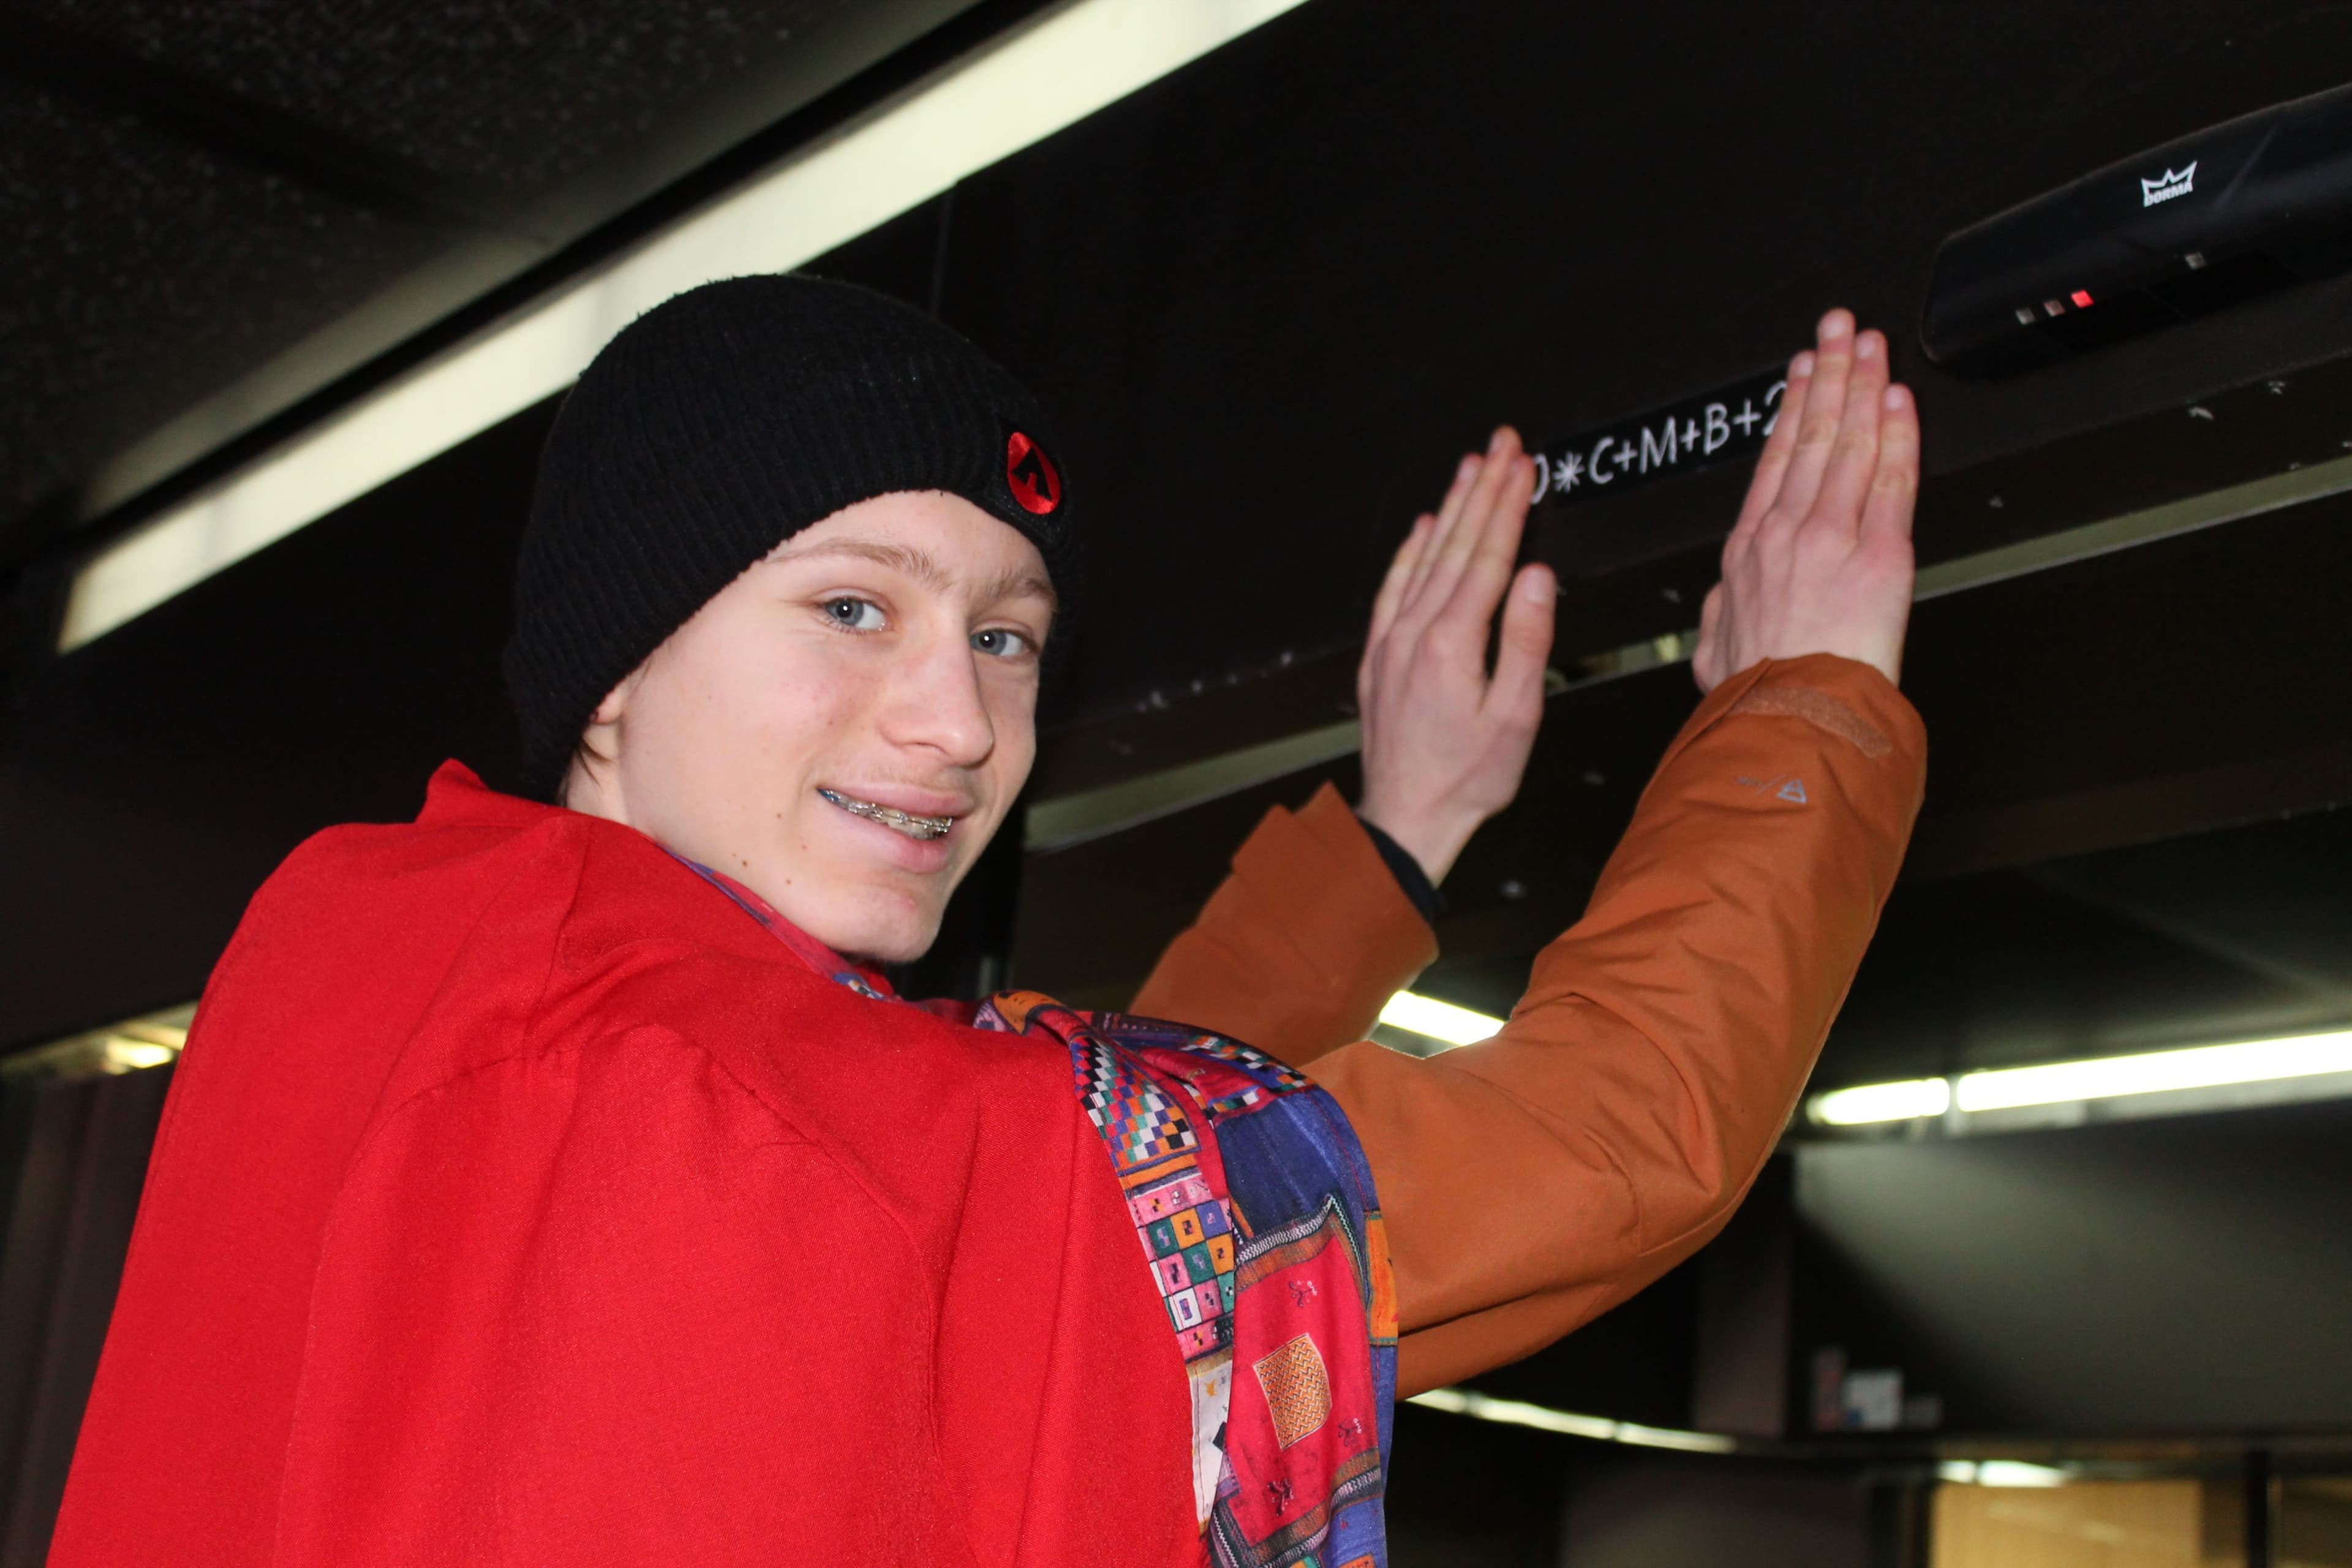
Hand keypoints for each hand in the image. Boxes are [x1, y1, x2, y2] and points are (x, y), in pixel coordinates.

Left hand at [1356, 427, 1556, 886]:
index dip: (1508, 506)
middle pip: (1453, 544)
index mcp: (1452, 645)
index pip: (1486, 557)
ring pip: (1423, 558)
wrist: (1406, 818)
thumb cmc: (1468, 778)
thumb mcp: (1516, 717)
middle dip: (1481, 489)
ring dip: (1448, 508)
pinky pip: (1393, 587)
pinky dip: (1410, 551)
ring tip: (1469, 467)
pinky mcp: (1377, 655)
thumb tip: (1535, 576)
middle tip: (1500, 443)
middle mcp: (1414, 634)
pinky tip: (1422, 527)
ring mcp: (1390, 642)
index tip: (1523, 465)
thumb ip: (1527, 640)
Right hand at [1692, 309, 1918, 691]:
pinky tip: (1898, 398)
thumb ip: (1719, 617)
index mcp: (1748, 555)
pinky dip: (1897, 434)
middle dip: (1829, 373)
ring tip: (1871, 344)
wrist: (1784, 725)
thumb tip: (1720, 605)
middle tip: (1840, 328)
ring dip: (1863, 385)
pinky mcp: (1880, 555)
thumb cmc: (1752, 700)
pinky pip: (1892, 480)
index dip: (1793, 408)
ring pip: (1850, 444)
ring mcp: (1832, 538)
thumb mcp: (1712, 654)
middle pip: (1813, 436)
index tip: (1803, 371)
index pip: (1776, 462)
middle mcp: (1786, 534)